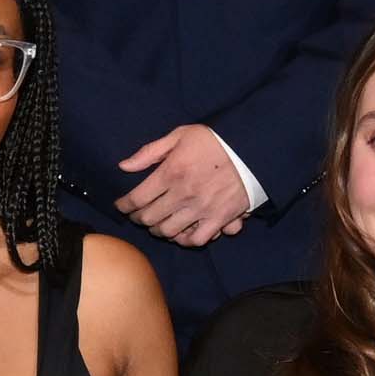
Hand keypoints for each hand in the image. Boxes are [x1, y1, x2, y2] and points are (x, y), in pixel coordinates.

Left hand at [109, 123, 253, 246]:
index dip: (124, 206)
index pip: (137, 198)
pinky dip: (185, 240)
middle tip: (138, 215)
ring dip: (158, 230)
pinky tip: (181, 233)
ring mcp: (202, 208)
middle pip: (149, 218)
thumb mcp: (180, 136)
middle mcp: (183, 194)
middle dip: (138, 219)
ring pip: (168, 231)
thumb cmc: (215, 140)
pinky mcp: (219, 218)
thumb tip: (124, 166)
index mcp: (171, 172)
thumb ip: (150, 152)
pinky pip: (196, 239)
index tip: (121, 206)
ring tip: (157, 224)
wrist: (252, 148)